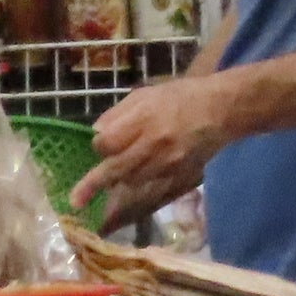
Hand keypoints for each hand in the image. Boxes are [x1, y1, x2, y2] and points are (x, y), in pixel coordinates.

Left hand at [71, 74, 238, 224]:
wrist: (221, 110)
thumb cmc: (180, 96)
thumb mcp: (145, 94)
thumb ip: (118, 114)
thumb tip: (96, 133)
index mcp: (143, 119)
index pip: (107, 142)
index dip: (100, 145)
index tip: (101, 144)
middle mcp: (154, 144)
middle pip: (116, 170)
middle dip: (93, 184)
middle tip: (74, 200)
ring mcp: (167, 163)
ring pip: (132, 182)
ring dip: (119, 183)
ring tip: (110, 184)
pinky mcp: (180, 175)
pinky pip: (153, 191)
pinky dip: (140, 192)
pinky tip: (132, 195)